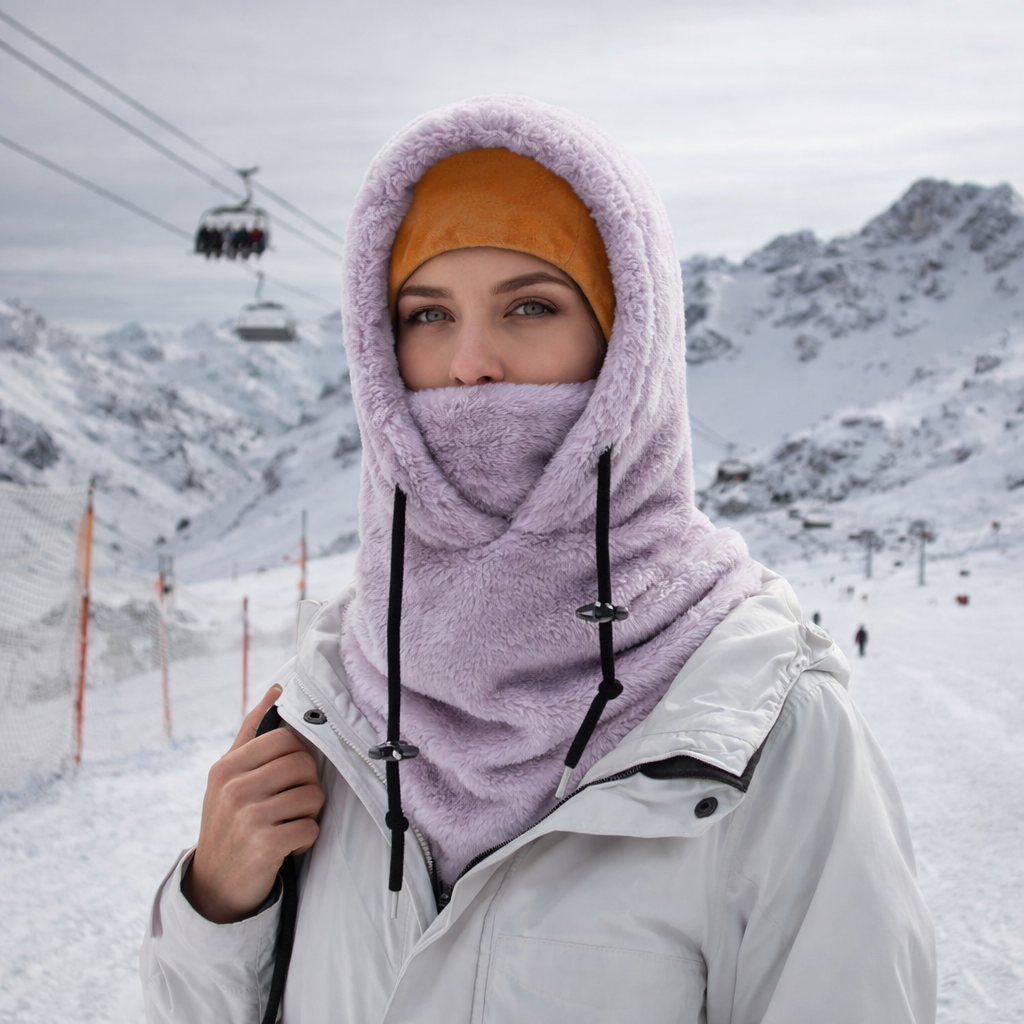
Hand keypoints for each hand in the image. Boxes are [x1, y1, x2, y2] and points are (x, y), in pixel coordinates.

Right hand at [183, 684, 324, 922]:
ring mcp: (248, 817)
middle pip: (304, 765)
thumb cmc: (229, 821)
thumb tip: (276, 689)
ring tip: (285, 825)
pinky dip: (305, 840)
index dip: (299, 756)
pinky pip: (310, 829)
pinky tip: (286, 846)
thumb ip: (252, 732)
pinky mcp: (264, 846)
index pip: (286, 738)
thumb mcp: (229, 776)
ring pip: (312, 797)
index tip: (288, 776)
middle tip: (290, 804)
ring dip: (307, 815)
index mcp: (227, 766)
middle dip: (307, 786)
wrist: (213, 885)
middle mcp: (234, 788)